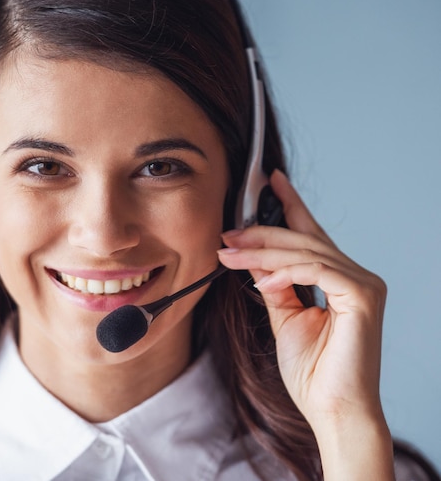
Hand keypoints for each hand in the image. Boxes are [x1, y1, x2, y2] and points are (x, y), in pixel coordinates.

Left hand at [217, 170, 388, 439]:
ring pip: (305, 252)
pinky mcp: (362, 296)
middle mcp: (356, 276)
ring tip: (230, 253)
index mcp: (340, 279)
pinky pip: (316, 270)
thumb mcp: (285, 316)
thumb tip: (255, 259)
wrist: (331, 411)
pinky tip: (262, 279)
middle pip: (303, 240)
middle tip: (227, 234)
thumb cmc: (312, 371)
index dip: (291, 205)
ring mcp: (363, 284)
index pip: (311, 234)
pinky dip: (286, 272)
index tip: (270, 181)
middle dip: (261, 233)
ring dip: (262, 252)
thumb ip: (275, 284)